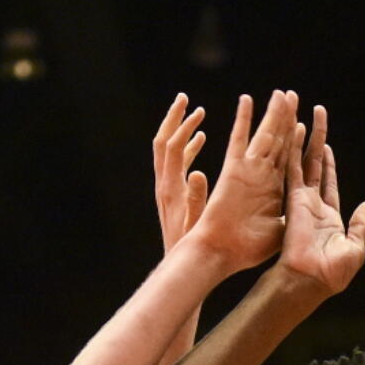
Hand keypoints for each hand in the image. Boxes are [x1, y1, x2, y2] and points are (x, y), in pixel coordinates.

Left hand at [153, 94, 208, 251]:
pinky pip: (177, 164)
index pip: (173, 148)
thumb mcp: (198, 225)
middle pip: (163, 143)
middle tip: (185, 99)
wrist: (181, 265)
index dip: (183, 126)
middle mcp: (165, 186)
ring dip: (181, 130)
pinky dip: (188, 147)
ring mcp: (167, 189)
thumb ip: (198, 199)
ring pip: (169, 152)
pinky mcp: (173, 195)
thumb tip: (198, 171)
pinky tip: (201, 139)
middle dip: (174, 120)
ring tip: (196, 113)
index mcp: (171, 189)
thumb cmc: (194, 249)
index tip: (196, 107)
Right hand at [186, 89, 296, 271]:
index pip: (292, 158)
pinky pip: (239, 138)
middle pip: (280, 141)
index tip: (307, 122)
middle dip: (288, 119)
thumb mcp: (285, 230)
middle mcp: (264, 176)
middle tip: (294, 96)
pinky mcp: (234, 169)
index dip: (299, 139)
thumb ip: (297, 216)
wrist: (222, 253)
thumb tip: (317, 215)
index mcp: (277, 190)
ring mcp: (249, 171)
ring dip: (274, 113)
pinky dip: (243, 119)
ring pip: (266, 135)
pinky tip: (247, 100)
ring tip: (283, 93)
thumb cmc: (250, 250)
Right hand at [277, 111, 364, 295]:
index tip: (326, 147)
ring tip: (303, 114)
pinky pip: (293, 170)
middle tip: (316, 118)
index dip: (329, 165)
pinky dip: (293, 150)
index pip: (329, 184)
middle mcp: (313, 206)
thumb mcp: (355, 247)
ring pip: (303, 163)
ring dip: (303, 139)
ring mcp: (301, 201)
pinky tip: (293, 130)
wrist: (310, 279)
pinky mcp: (293, 200)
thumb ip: (361, 225)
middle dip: (316, 142)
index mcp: (329, 218)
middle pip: (315, 167)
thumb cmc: (333, 272)